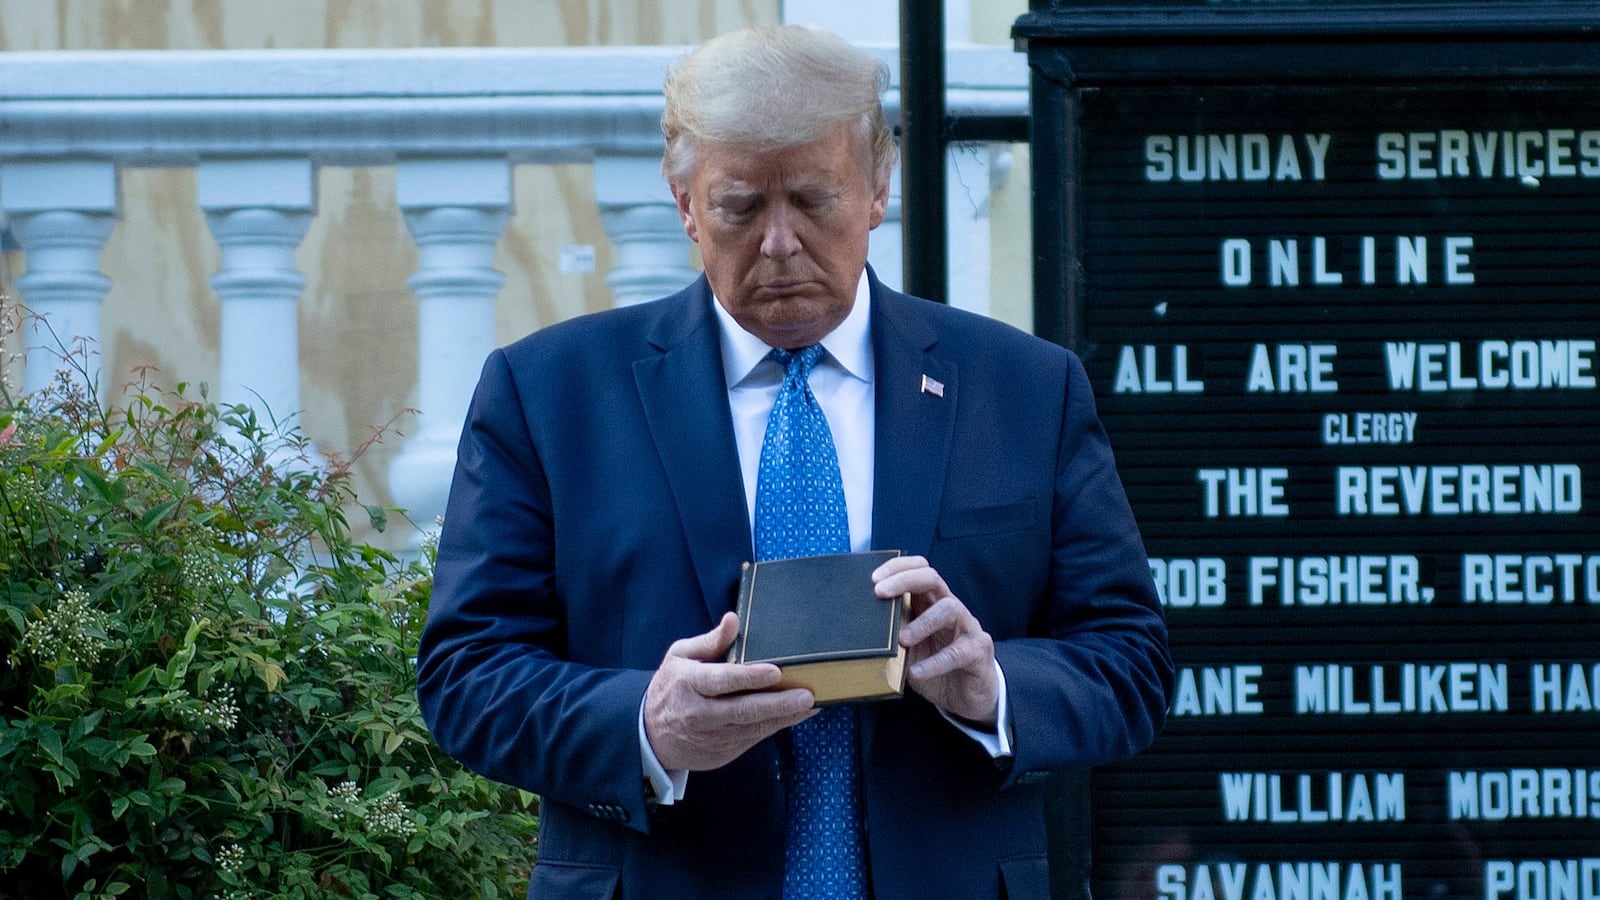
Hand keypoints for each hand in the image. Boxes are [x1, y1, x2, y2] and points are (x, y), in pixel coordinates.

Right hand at [643, 612, 816, 771]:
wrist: (650, 736)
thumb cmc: (671, 688)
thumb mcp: (680, 657)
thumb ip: (710, 641)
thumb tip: (733, 619)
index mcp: (689, 684)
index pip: (722, 680)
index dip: (749, 677)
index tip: (776, 672)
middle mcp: (700, 713)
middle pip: (743, 710)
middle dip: (777, 703)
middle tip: (806, 696)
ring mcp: (713, 736)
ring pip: (753, 728)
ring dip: (784, 717)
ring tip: (810, 706)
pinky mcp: (723, 751)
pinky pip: (754, 738)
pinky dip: (777, 726)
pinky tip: (797, 716)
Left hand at [873, 555, 999, 727]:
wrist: (966, 697)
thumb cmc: (935, 666)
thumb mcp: (909, 649)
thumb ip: (893, 635)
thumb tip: (862, 630)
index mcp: (932, 603)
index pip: (919, 570)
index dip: (898, 567)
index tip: (873, 579)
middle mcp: (951, 609)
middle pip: (932, 578)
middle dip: (904, 580)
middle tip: (880, 592)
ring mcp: (967, 628)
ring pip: (949, 608)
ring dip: (922, 622)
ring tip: (902, 639)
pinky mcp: (978, 652)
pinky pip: (958, 652)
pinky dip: (935, 662)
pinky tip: (916, 672)